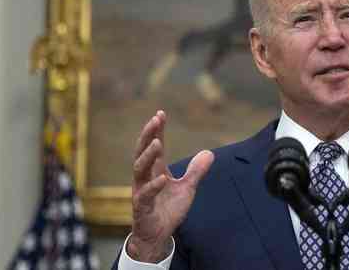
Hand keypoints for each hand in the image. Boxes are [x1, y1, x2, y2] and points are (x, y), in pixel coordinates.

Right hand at [128, 110, 213, 261]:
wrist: (158, 235)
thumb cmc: (168, 209)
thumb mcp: (187, 188)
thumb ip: (196, 171)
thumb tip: (209, 153)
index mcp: (155, 170)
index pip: (154, 146)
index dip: (157, 130)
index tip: (161, 114)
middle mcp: (145, 177)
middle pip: (142, 151)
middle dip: (148, 135)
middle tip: (155, 120)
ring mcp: (141, 191)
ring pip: (139, 169)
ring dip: (148, 156)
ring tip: (158, 143)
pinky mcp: (141, 207)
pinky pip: (145, 194)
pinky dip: (153, 186)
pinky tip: (162, 178)